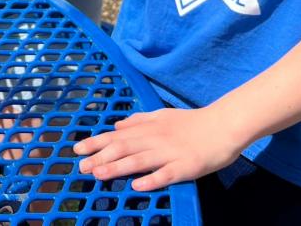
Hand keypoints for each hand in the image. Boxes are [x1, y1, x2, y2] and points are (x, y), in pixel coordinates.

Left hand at [74, 106, 246, 190]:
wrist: (223, 125)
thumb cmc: (192, 122)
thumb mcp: (162, 115)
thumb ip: (139, 121)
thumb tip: (117, 126)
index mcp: (149, 128)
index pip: (117, 136)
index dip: (96, 142)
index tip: (77, 149)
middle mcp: (155, 139)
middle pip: (124, 148)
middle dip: (100, 157)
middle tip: (80, 166)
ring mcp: (170, 154)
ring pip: (139, 161)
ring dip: (117, 168)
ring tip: (98, 174)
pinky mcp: (186, 167)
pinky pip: (166, 174)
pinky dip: (151, 180)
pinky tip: (137, 186)